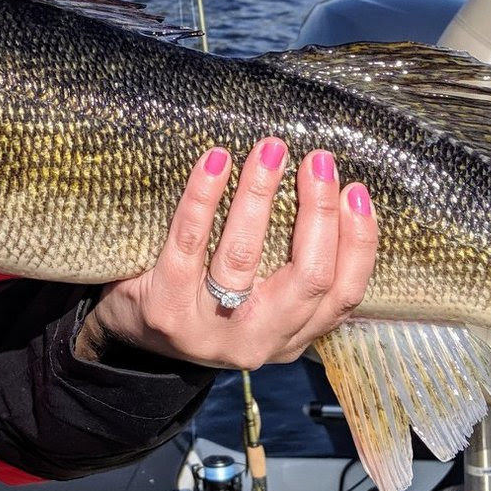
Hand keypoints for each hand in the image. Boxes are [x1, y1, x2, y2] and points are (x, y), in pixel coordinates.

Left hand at [78, 138, 377, 368]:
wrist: (132, 336)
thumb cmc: (205, 300)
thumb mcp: (260, 300)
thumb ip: (293, 271)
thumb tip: (334, 192)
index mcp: (291, 336)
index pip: (343, 295)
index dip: (358, 243)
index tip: (356, 191)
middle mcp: (258, 339)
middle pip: (308, 277)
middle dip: (319, 213)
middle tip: (318, 160)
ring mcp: (210, 330)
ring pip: (244, 257)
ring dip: (260, 195)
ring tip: (270, 151)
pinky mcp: (166, 310)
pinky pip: (189, 244)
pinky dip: (204, 197)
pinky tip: (216, 161)